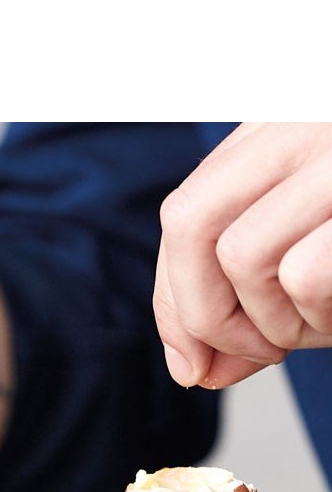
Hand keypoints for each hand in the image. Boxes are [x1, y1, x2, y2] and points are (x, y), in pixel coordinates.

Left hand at [154, 122, 331, 388]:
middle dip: (200, 314)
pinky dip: (317, 318)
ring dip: (271, 323)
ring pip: (240, 255)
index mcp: (276, 129)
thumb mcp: (306, 262)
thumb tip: (191, 372)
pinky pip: (301, 274)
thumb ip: (244, 307)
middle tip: (257, 354)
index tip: (190, 362)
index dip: (174, 300)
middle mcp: (299, 119)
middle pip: (186, 222)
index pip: (183, 215)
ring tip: (322, 328)